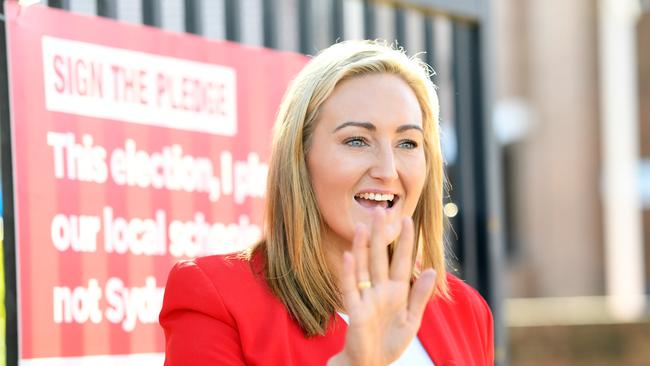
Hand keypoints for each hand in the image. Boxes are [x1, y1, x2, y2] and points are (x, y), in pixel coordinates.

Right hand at [328, 208, 436, 365]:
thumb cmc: (390, 342)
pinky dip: (349, 272)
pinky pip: (350, 288)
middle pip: (379, 257)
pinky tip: (349, 256)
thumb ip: (420, 296)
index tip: (407, 219)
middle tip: (380, 211)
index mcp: (396, 291)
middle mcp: (380, 289)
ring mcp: (366, 297)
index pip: (401, 261)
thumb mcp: (412, 320)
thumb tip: (430, 270)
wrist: (371, 363)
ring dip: (361, 247)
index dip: (404, 241)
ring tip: (361, 227)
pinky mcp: (354, 309)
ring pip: (363, 267)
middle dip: (380, 235)